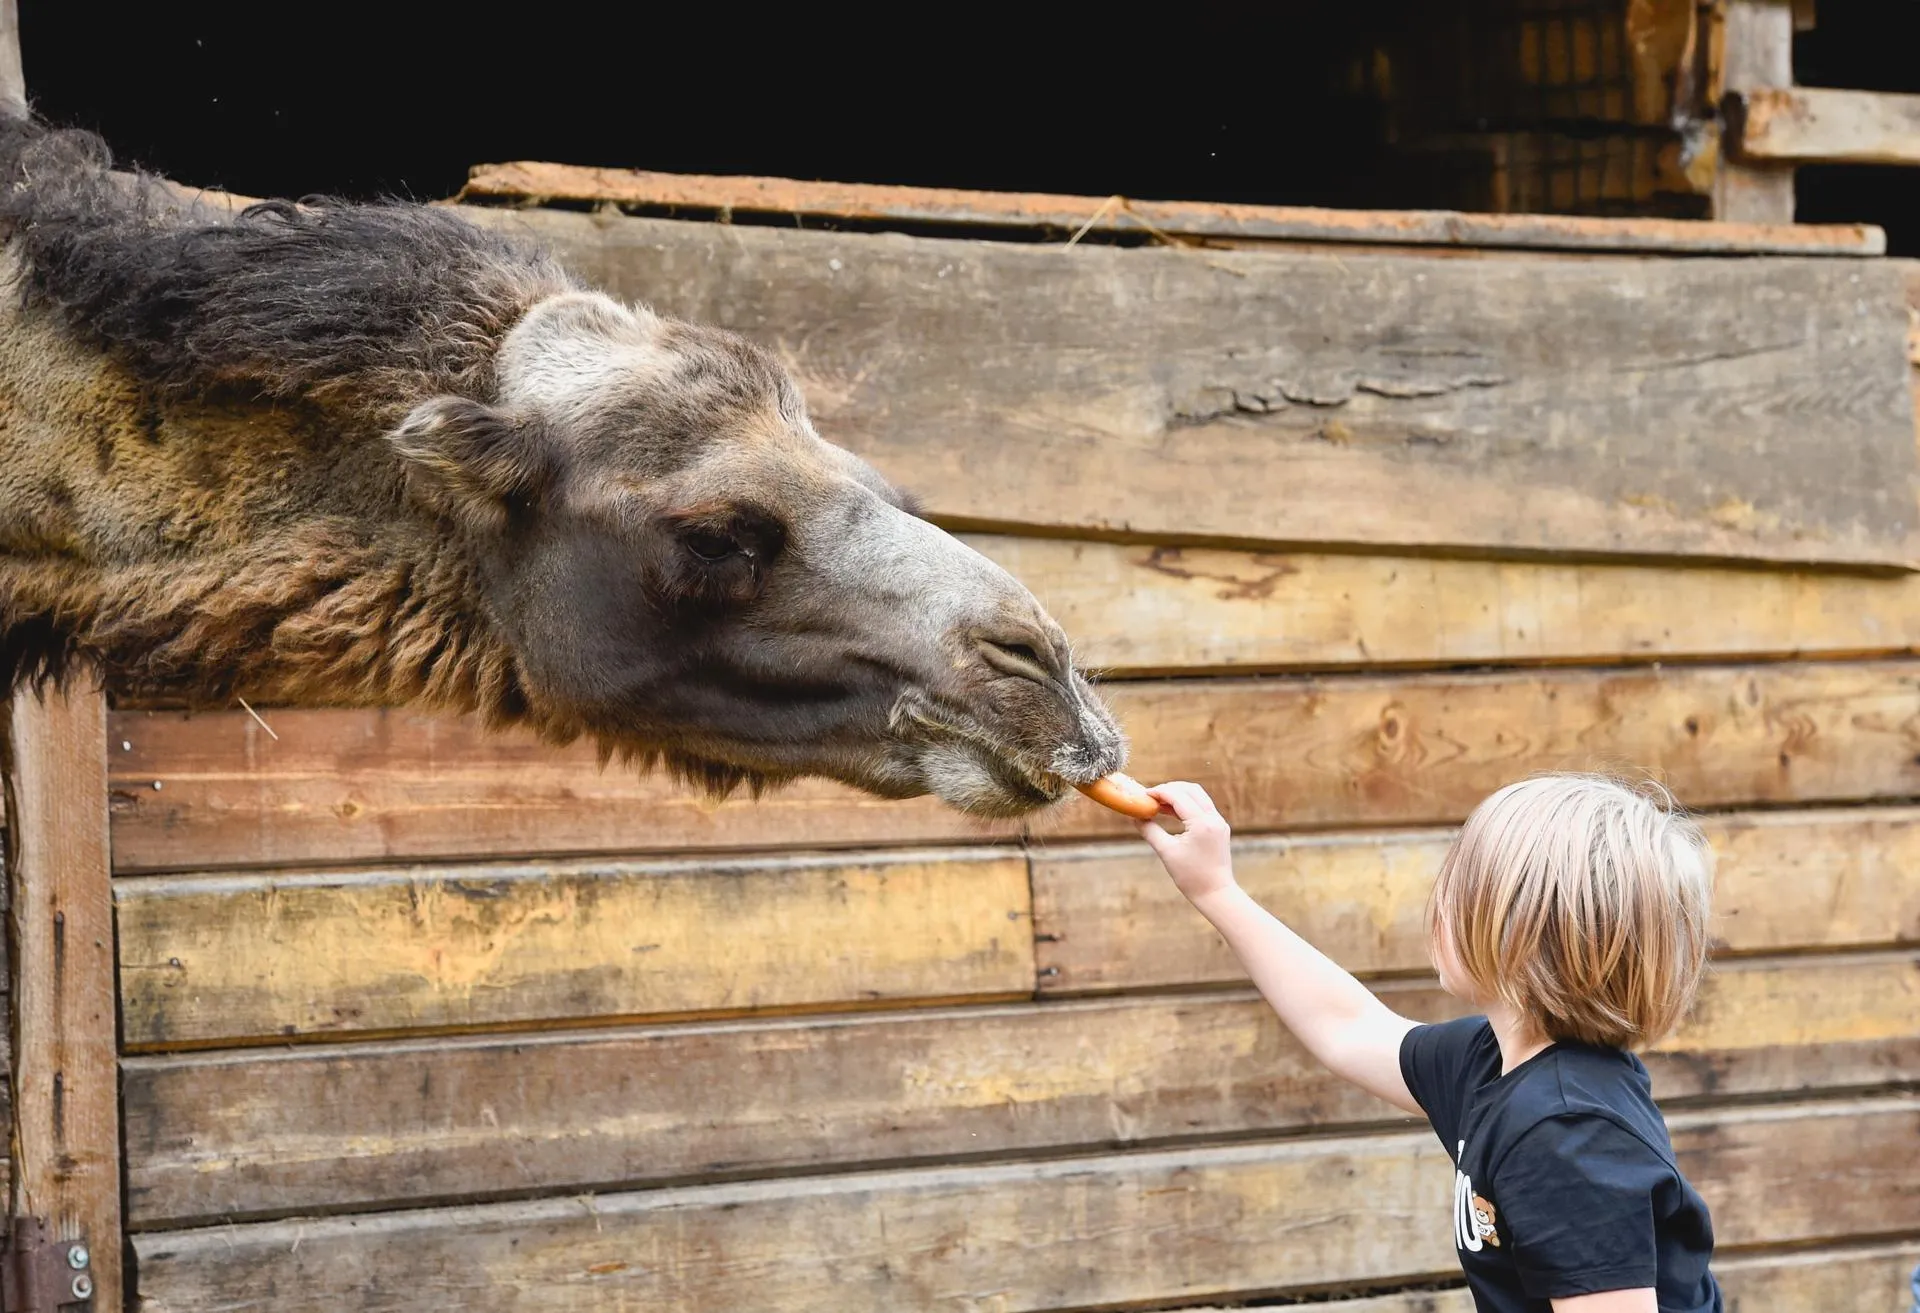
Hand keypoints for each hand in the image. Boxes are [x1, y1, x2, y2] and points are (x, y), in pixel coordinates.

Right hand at [1135, 780, 1235, 902]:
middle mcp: (1214, 818)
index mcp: (1201, 823)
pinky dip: (1187, 805)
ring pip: (1198, 796)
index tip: (1143, 796)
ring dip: (1178, 795)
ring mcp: (1219, 822)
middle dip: (1169, 789)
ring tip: (1158, 804)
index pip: (1178, 796)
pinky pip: (1202, 807)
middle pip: (1190, 789)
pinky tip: (1171, 813)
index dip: (1159, 792)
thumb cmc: (1191, 877)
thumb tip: (1135, 818)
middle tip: (1150, 797)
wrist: (1216, 893)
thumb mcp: (1166, 852)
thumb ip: (1150, 831)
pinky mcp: (1220, 828)